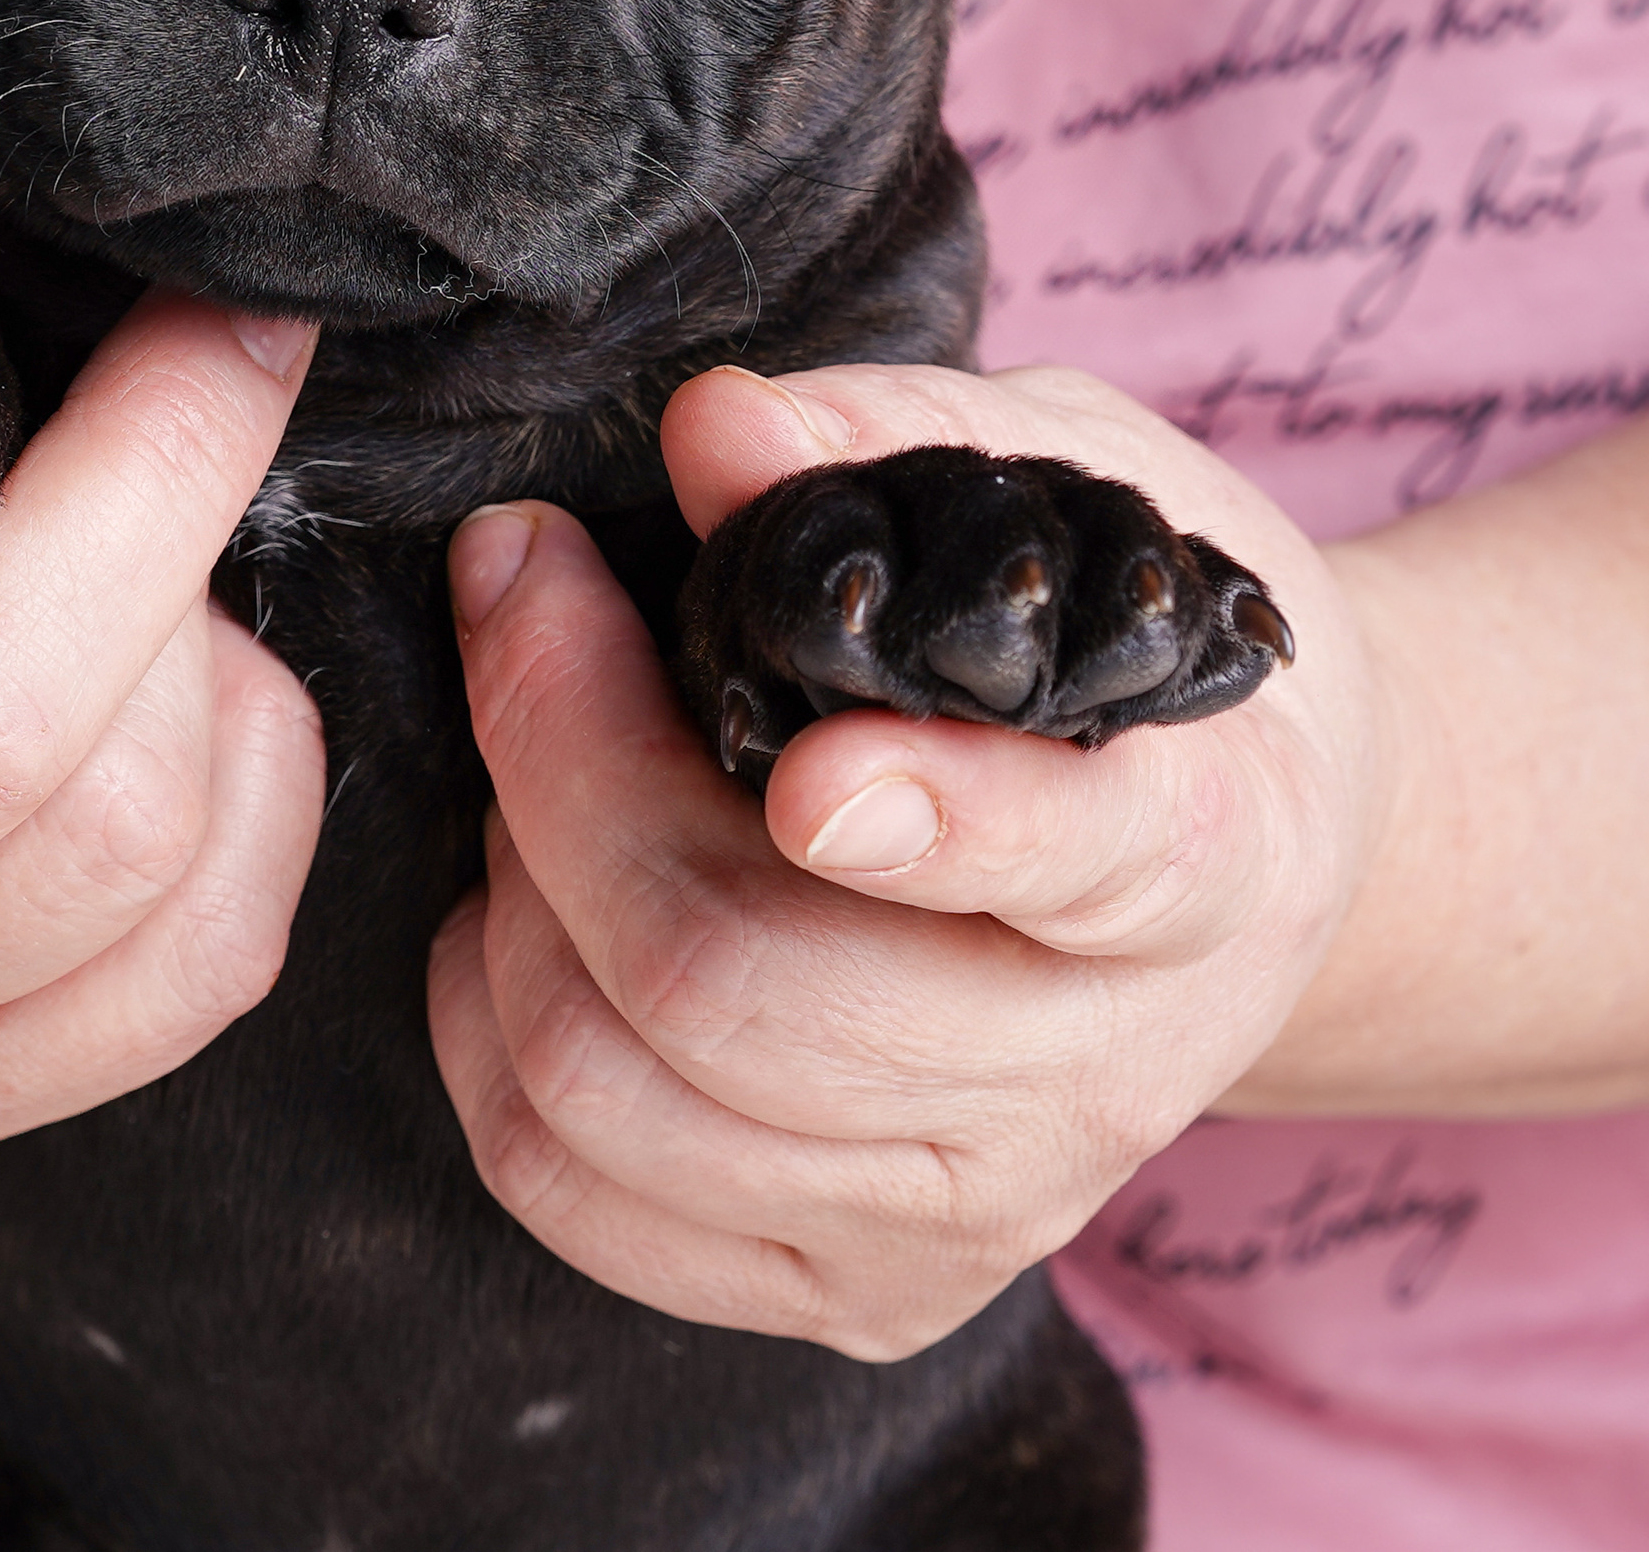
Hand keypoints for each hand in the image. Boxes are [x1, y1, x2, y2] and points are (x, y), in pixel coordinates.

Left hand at [428, 361, 1383, 1356]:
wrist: (1237, 864)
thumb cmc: (1114, 635)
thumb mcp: (1064, 475)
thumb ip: (892, 438)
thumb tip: (714, 429)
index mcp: (1203, 857)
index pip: (1082, 861)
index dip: (940, 826)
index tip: (809, 775)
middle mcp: (1097, 1077)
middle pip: (744, 984)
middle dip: (560, 755)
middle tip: (521, 584)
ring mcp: (974, 1213)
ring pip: (623, 1096)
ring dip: (510, 880)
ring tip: (537, 742)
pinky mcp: (857, 1293)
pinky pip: (576, 1191)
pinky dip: (486, 1025)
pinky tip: (523, 898)